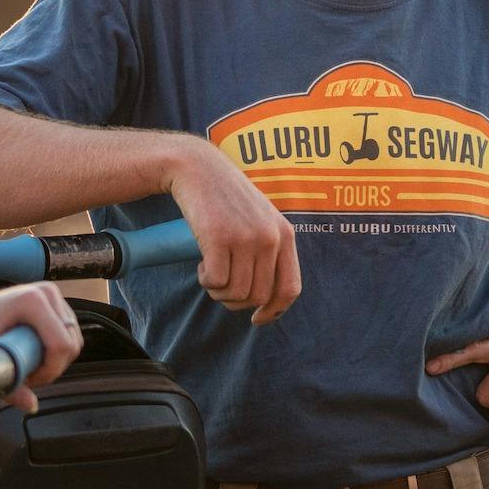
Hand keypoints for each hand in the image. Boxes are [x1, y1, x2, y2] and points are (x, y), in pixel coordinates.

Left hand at [0, 282, 84, 410]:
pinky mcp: (56, 302)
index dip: (51, 370)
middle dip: (53, 367)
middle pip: (72, 343)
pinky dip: (58, 351)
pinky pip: (70, 334)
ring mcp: (53, 295)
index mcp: (32, 301)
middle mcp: (47, 293)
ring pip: (74, 340)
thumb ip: (9, 387)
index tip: (28, 381)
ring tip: (30, 366)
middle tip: (27, 376)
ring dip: (57, 361)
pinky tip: (36, 356)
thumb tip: (32, 406)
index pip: (61, 344)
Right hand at [165, 139, 301, 324]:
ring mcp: (246, 237)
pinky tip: (202, 264)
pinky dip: (206, 281)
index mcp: (285, 234)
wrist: (198, 168)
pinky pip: (216, 282)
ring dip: (219, 291)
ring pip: (236, 293)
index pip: (289, 288)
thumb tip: (262, 299)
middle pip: (258, 296)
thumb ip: (268, 251)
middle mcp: (270, 238)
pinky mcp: (219, 237)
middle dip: (236, 301)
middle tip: (220, 285)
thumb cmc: (225, 199)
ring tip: (211, 270)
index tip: (256, 320)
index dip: (274, 311)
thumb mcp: (259, 220)